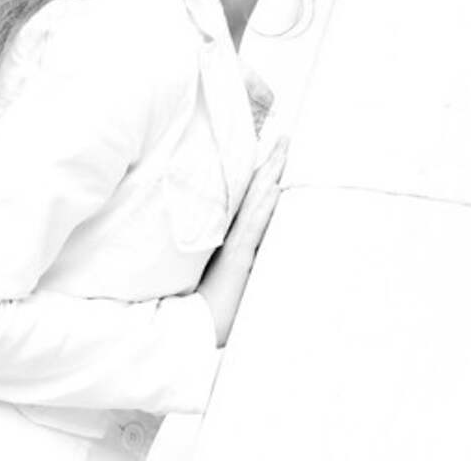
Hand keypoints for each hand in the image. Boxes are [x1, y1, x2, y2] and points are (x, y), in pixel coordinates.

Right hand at [197, 137, 287, 347]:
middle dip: (271, 165)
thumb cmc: (208, 312)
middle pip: (254, 191)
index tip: (275, 155)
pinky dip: (263, 206)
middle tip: (285, 138)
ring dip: (270, 175)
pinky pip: (252, 226)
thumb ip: (240, 265)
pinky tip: (273, 188)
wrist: (185, 332)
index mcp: (230, 238)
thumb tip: (257, 256)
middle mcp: (229, 234)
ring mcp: (232, 244)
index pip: (251, 200)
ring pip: (255, 201)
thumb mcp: (232, 284)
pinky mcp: (235, 258)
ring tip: (282, 151)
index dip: (264, 176)